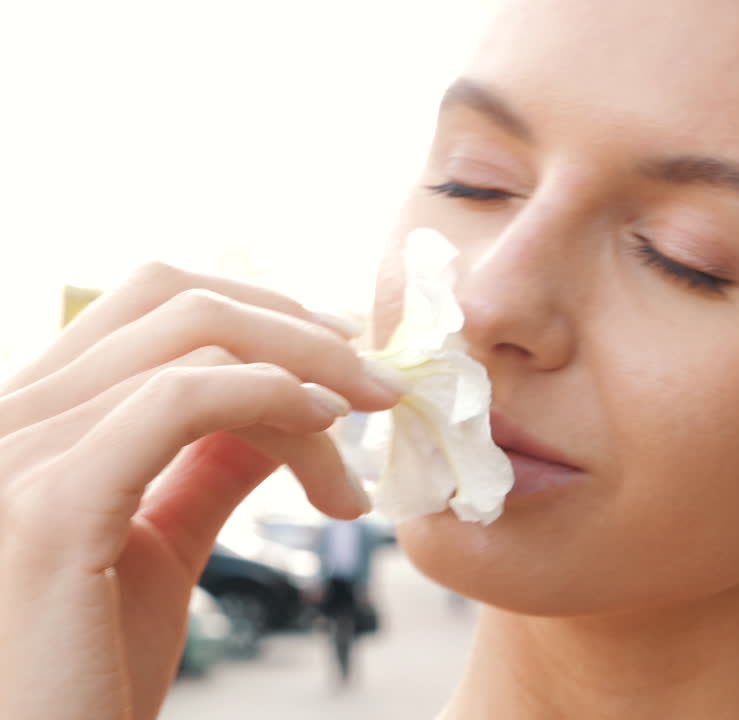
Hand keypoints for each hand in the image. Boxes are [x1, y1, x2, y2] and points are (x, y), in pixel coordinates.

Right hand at [0, 263, 401, 719]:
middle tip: (379, 386)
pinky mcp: (49, 508)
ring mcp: (15, 454)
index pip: (149, 303)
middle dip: (301, 331)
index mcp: (31, 418)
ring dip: (310, 379)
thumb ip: (206, 465)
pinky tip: (325, 431)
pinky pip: (178, 402)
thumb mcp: (158, 545)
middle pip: (178, 302)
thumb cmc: (87, 670)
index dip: (261, 310)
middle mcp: (7, 417)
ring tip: (367, 433)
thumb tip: (284, 403)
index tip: (344, 357)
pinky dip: (270, 397)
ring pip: (200, 348)